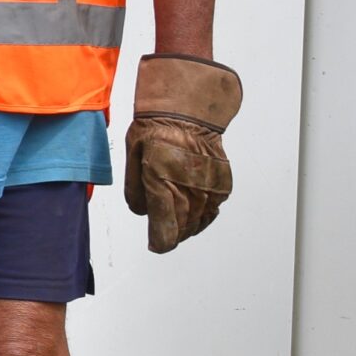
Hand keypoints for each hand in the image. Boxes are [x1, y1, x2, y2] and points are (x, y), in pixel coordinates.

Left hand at [124, 54, 241, 253]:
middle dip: (171, 234)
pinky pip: (212, 209)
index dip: (159, 240)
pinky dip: (202, 215)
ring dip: (187, 227)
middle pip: (182, 227)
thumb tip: (141, 212)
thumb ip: (135, 188)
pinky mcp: (222, 185)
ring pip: (198, 221)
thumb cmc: (156, 126)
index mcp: (162, 180)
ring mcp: (208, 188)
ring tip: (176, 226)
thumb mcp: (133, 154)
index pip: (164, 224)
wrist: (189, 109)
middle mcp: (189, 188)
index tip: (156, 245)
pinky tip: (193, 212)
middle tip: (162, 236)